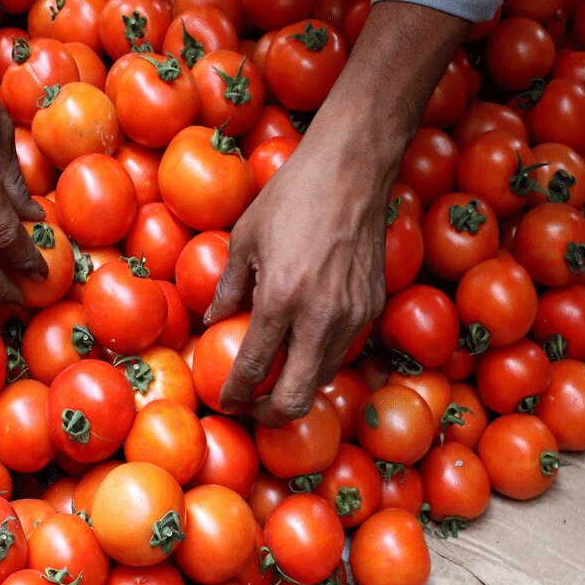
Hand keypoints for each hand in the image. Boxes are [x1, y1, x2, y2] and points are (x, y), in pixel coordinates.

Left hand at [206, 122, 393, 426]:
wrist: (353, 170)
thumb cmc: (292, 195)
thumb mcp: (245, 236)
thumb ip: (228, 286)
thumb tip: (211, 320)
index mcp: (282, 298)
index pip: (254, 367)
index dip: (236, 394)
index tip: (225, 402)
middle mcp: (321, 316)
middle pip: (296, 396)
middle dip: (271, 414)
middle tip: (253, 408)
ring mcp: (353, 315)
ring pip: (323, 377)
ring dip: (297, 385)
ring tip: (276, 377)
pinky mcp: (373, 306)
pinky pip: (343, 349)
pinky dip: (320, 357)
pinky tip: (303, 343)